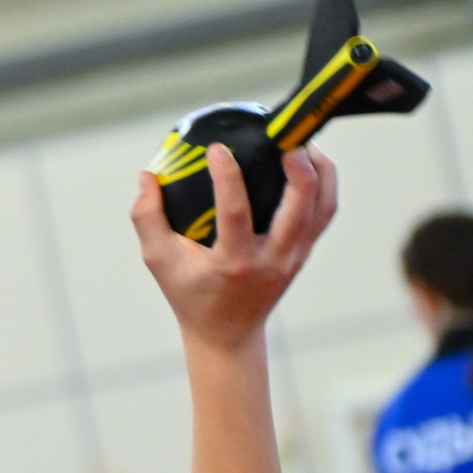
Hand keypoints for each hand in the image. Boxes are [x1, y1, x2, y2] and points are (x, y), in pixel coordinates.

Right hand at [130, 143, 337, 351]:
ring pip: (323, 207)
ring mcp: (295, 257)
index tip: (216, 149)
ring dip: (319, 170)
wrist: (227, 333)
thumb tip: (147, 177)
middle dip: (299, 168)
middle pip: (300, 209)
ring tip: (300, 141)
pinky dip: (324, 182)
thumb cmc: (190, 294)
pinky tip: (308, 160)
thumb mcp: (159, 261)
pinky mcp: (305, 252)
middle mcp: (272, 260)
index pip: (236, 214)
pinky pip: (325, 211)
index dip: (227, 177)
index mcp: (234, 263)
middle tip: (282, 139)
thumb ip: (147, 219)